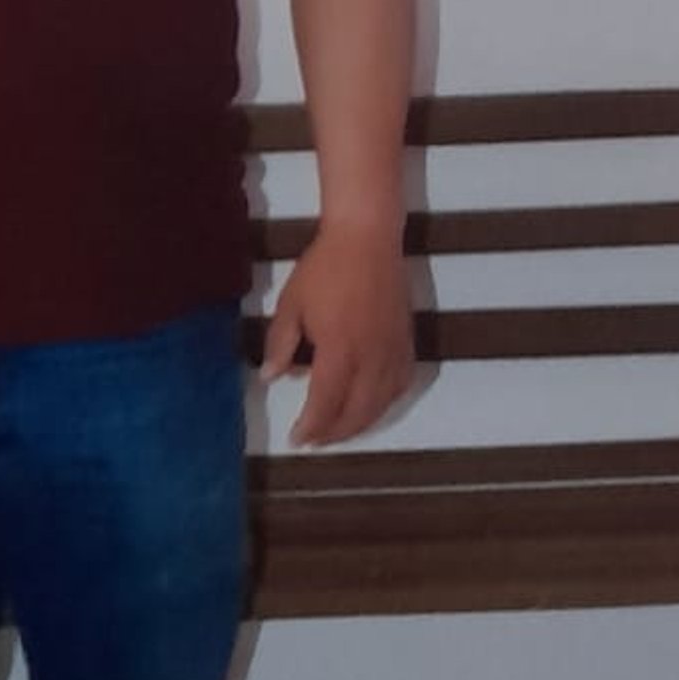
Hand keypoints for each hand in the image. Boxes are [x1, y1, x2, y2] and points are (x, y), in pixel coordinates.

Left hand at [261, 223, 414, 446]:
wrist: (367, 238)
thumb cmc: (324, 268)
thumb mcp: (291, 305)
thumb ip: (280, 344)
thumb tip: (271, 377)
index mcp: (340, 351)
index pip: (325, 404)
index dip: (311, 426)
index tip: (297, 438)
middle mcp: (372, 358)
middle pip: (356, 413)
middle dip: (334, 433)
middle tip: (314, 441)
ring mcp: (394, 352)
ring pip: (381, 404)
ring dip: (359, 424)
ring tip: (338, 431)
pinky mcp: (407, 343)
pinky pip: (400, 386)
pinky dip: (384, 403)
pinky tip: (371, 406)